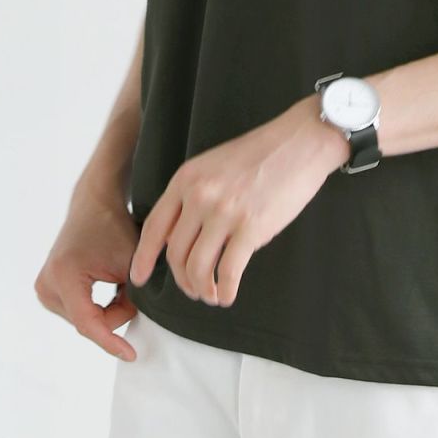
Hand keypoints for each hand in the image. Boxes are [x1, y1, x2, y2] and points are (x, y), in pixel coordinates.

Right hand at [34, 191, 141, 361]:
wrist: (94, 204)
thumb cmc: (115, 228)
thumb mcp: (130, 263)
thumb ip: (131, 300)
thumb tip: (128, 331)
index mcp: (65, 275)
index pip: (88, 323)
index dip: (110, 341)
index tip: (131, 355)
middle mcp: (47, 284)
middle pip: (87, 322)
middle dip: (115, 315)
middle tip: (133, 288)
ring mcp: (43, 288)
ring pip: (83, 319)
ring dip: (106, 311)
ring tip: (119, 281)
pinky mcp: (46, 289)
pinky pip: (77, 311)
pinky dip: (97, 307)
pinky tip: (109, 286)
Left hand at [128, 96, 343, 307]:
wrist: (300, 141)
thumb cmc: (260, 154)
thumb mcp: (213, 165)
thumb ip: (193, 194)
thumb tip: (179, 235)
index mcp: (187, 178)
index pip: (154, 227)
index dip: (143, 257)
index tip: (137, 277)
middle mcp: (200, 196)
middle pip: (176, 254)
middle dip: (181, 280)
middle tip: (193, 289)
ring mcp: (225, 212)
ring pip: (198, 268)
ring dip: (201, 290)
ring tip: (211, 295)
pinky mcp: (252, 228)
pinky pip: (228, 272)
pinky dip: (225, 291)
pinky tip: (228, 295)